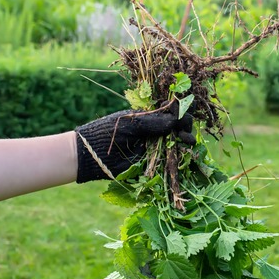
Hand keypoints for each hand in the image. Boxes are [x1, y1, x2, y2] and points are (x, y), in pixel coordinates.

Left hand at [75, 103, 193, 182]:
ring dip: (185, 142)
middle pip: (178, 129)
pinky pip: (169, 161)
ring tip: (186, 142)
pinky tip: (183, 154)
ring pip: (176, 145)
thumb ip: (154, 122)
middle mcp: (155, 133)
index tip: (181, 115)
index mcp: (150, 119)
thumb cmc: (109, 132)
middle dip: (185, 128)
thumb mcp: (132, 123)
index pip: (171, 114)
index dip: (179, 113)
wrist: (93, 155)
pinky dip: (178, 158)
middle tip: (185, 132)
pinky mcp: (152, 165)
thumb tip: (176, 119)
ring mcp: (155, 149)